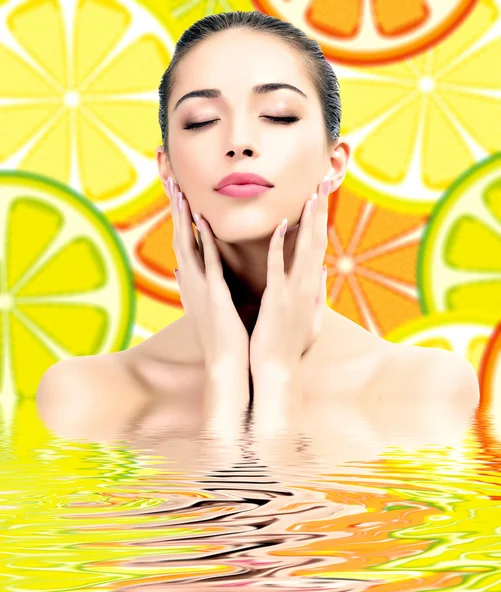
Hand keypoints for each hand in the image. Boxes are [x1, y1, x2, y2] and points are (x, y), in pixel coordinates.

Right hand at [167, 177, 249, 373]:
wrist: (226, 365)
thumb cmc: (222, 336)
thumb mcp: (205, 304)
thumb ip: (193, 283)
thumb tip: (182, 269)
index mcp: (191, 281)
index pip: (182, 242)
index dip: (178, 216)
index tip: (176, 192)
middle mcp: (190, 281)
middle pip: (178, 236)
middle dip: (174, 208)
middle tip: (169, 179)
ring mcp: (200, 287)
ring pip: (187, 244)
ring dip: (183, 217)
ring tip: (178, 190)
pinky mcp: (214, 294)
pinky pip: (207, 261)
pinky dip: (203, 240)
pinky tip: (201, 220)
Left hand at [249, 177, 330, 374]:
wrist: (277, 372)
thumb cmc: (290, 346)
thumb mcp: (311, 318)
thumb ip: (318, 293)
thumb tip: (323, 272)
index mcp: (311, 287)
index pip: (318, 247)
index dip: (321, 221)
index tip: (321, 197)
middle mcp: (307, 285)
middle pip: (317, 240)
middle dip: (320, 210)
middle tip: (324, 182)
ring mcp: (294, 291)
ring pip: (304, 249)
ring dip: (309, 220)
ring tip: (312, 193)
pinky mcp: (277, 298)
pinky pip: (278, 267)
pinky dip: (280, 245)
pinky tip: (280, 225)